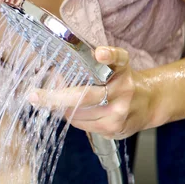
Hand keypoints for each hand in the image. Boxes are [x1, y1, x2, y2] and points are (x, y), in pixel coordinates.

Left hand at [26, 46, 153, 138]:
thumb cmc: (122, 80)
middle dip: (54, 97)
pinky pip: (83, 125)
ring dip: (63, 108)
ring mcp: (120, 113)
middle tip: (34, 96)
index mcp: (122, 69)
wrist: (150, 103)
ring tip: (62, 101)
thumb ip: (90, 63)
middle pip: (84, 96)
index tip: (100, 54)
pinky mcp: (115, 129)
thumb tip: (56, 71)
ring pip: (78, 114)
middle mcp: (123, 90)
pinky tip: (76, 111)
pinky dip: (73, 118)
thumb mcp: (114, 65)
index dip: (108, 55)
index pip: (117, 59)